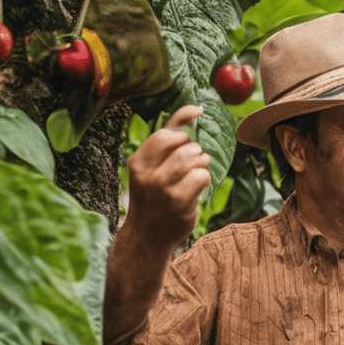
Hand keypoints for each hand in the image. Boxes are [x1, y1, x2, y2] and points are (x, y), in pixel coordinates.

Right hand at [125, 105, 210, 253]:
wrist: (147, 236)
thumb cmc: (153, 195)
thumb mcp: (151, 166)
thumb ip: (169, 137)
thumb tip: (196, 108)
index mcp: (138, 161)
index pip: (166, 133)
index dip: (185, 125)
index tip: (198, 115)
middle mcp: (148, 174)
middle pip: (185, 146)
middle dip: (195, 150)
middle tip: (192, 162)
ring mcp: (164, 189)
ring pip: (196, 159)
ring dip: (202, 164)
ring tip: (196, 172)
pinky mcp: (180, 203)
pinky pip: (203, 177)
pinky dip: (205, 179)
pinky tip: (197, 187)